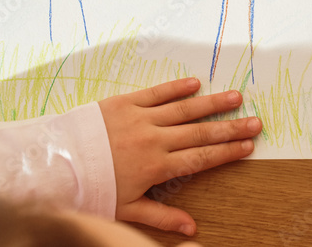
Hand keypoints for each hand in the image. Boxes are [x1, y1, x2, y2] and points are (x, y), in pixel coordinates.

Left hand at [98, 77, 260, 235]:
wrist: (55, 163)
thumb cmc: (91, 189)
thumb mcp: (126, 209)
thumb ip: (161, 217)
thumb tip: (192, 229)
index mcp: (156, 166)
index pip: (200, 158)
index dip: (226, 152)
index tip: (248, 147)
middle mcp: (153, 140)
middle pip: (200, 133)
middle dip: (231, 128)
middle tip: (255, 122)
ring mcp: (139, 118)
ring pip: (184, 110)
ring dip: (212, 104)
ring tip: (236, 97)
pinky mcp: (124, 103)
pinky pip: (156, 93)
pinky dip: (176, 88)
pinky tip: (195, 83)